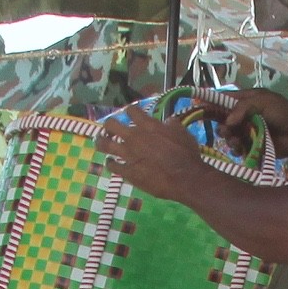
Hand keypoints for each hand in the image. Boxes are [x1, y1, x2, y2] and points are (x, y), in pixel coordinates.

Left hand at [100, 105, 214, 202]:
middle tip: (110, 128)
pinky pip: (111, 165)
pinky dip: (110, 163)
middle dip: (109, 125)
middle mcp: (133, 137)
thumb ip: (172, 124)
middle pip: (111, 124)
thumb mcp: (182, 132)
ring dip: (101, 141)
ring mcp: (128, 155)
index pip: (131, 110)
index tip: (132, 114)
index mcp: (147, 125)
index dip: (131, 111)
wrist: (184, 178)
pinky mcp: (127, 172)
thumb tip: (168, 120)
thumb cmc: (186, 154)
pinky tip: (111, 163)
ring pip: (104, 144)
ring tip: (101, 141)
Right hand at [212, 89, 287, 162]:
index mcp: (246, 100)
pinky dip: (237, 148)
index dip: (212, 103)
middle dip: (222, 126)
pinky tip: (242, 149)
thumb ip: (242, 108)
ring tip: (237, 142)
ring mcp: (246, 130)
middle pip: (223, 119)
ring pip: (228, 135)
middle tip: (226, 131)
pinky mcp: (250, 145)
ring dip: (230, 139)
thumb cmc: (283, 114)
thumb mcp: (262, 102)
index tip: (201, 108)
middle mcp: (243, 115)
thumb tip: (226, 122)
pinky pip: (236, 147)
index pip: (224, 99)